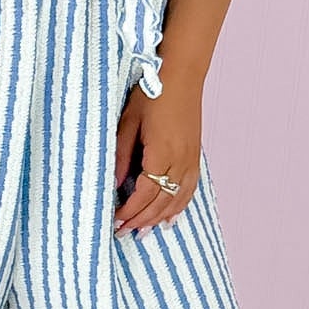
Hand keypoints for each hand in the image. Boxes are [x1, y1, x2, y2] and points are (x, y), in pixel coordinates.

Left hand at [112, 68, 202, 234]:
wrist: (181, 76)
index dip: (130, 210)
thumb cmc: (152, 93)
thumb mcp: (128, 122)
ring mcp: (190, 160)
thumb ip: (121, 155)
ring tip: (142, 232)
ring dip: (159, 219)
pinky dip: (179, 207)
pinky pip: (189, 190)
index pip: (145, 193)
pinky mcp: (195, 156)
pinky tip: (169, 218)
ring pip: (176, 200)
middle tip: (123, 232)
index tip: (116, 220)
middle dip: (141, 220)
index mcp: (161, 152)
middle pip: (161, 202)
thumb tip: (113, 184)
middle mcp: (180, 161)